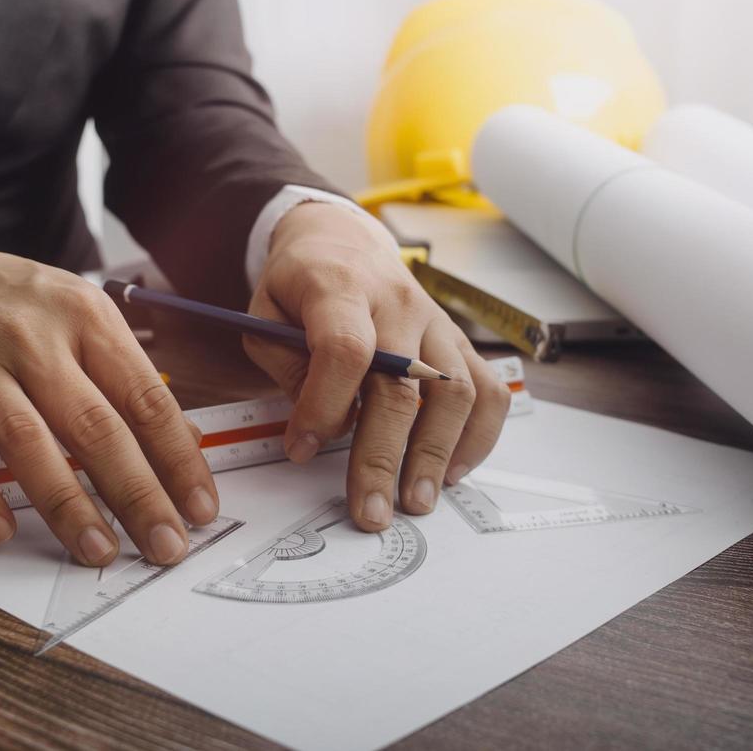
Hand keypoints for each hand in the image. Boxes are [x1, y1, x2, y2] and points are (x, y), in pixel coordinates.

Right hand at [0, 243, 216, 565]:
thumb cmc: (14, 305)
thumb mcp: (81, 315)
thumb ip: (126, 375)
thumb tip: (183, 442)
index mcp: (86, 317)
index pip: (145, 398)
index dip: (178, 459)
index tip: (200, 508)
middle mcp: (32, 338)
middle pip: (94, 425)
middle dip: (136, 494)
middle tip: (164, 545)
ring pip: (26, 440)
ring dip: (66, 503)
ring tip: (98, 550)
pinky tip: (2, 529)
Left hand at [246, 203, 510, 530]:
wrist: (343, 242)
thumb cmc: (301, 285)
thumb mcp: (264, 313)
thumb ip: (285, 365)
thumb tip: (319, 427)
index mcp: (340, 287)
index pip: (345, 349)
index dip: (324, 406)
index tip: (301, 450)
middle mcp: (398, 302)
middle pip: (402, 384)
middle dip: (384, 456)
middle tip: (372, 511)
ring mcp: (436, 322)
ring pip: (455, 390)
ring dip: (437, 453)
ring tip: (415, 500)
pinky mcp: (459, 342)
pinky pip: (488, 389)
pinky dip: (478, 436)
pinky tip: (452, 470)